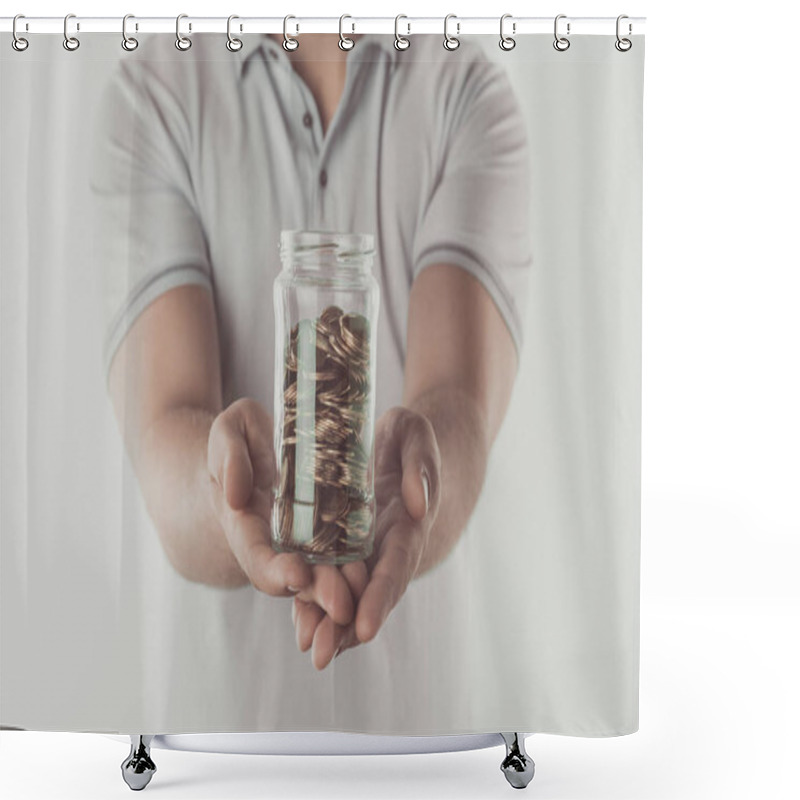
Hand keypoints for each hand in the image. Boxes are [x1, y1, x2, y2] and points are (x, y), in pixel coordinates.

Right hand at [207, 398, 356, 627]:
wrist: (253, 447)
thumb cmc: (237, 436)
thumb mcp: (229, 431)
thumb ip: (228, 456)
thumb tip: (237, 497)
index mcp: (243, 524)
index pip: (257, 558)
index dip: (276, 571)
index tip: (299, 574)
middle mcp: (271, 543)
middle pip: (294, 578)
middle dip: (318, 592)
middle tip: (345, 605)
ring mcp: (298, 542)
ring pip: (321, 575)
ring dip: (340, 592)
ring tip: (364, 597)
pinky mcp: (323, 532)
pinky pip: (339, 557)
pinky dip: (353, 572)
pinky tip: (375, 578)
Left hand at [292, 406, 441, 669]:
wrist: (397, 442)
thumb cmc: (406, 435)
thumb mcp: (414, 434)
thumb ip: (419, 465)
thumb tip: (418, 506)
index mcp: (407, 523)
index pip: (396, 564)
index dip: (381, 595)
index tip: (366, 627)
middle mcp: (388, 544)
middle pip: (370, 591)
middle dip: (348, 624)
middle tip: (324, 655)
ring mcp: (367, 547)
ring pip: (350, 592)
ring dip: (331, 623)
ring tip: (311, 652)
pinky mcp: (346, 543)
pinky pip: (332, 576)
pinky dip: (319, 601)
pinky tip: (303, 626)